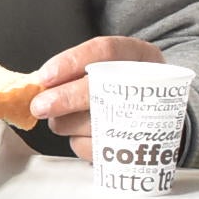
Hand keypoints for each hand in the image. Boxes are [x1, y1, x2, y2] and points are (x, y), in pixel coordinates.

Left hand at [27, 36, 167, 160]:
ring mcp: (147, 117)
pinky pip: (96, 147)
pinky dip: (79, 142)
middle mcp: (147, 82)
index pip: (106, 50)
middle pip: (104, 89)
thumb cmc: (119, 87)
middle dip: (66, 99)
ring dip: (67, 123)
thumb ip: (75, 69)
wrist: (158, 120)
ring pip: (95, 122)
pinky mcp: (137, 148)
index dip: (73, 61)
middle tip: (40, 106)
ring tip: (62, 118)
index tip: (46, 76)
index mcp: (139, 55)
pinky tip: (80, 134)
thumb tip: (39, 82)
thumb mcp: (105, 66)